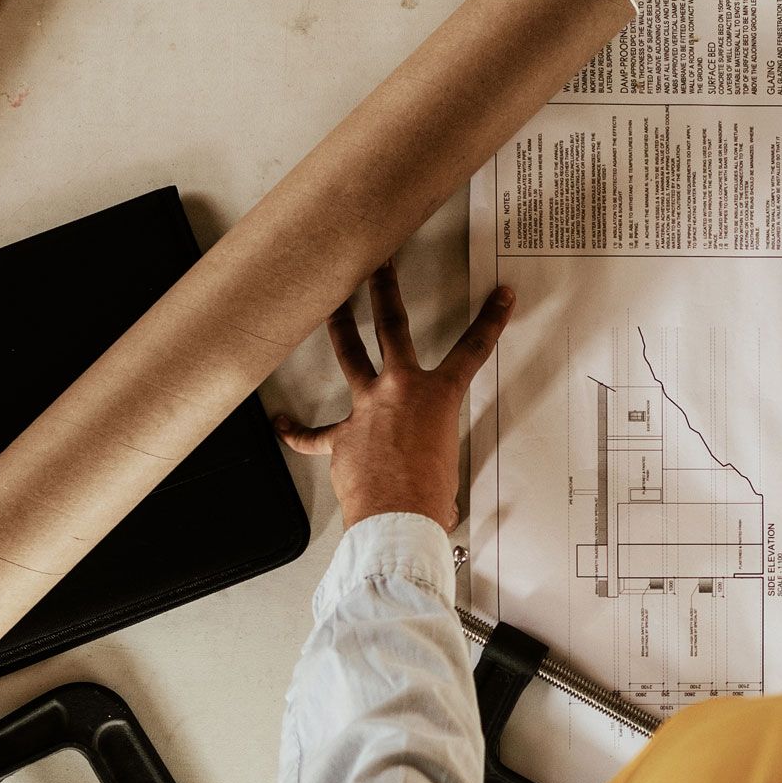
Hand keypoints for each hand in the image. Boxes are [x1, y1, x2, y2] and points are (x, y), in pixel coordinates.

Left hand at [276, 264, 510, 531]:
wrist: (398, 518)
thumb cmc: (430, 497)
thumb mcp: (450, 462)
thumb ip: (437, 450)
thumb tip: (430, 466)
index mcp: (438, 397)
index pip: (473, 351)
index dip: (492, 321)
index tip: (501, 297)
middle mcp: (400, 391)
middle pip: (391, 327)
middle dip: (385, 290)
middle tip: (380, 264)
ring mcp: (366, 409)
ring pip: (349, 357)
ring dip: (340, 328)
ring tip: (333, 306)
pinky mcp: (341, 438)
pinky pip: (311, 435)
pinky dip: (295, 431)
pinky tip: (280, 422)